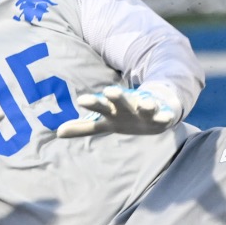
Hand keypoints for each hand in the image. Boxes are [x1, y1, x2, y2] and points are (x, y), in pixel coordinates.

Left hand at [53, 84, 181, 137]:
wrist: (157, 109)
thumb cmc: (126, 117)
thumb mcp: (106, 124)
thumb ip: (83, 128)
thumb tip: (57, 133)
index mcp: (114, 110)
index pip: (100, 106)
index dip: (93, 104)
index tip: (82, 100)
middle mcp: (129, 107)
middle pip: (121, 102)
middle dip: (117, 97)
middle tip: (110, 91)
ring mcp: (145, 110)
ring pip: (144, 106)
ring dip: (144, 104)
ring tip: (144, 103)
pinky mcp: (162, 115)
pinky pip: (164, 116)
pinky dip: (165, 116)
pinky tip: (167, 118)